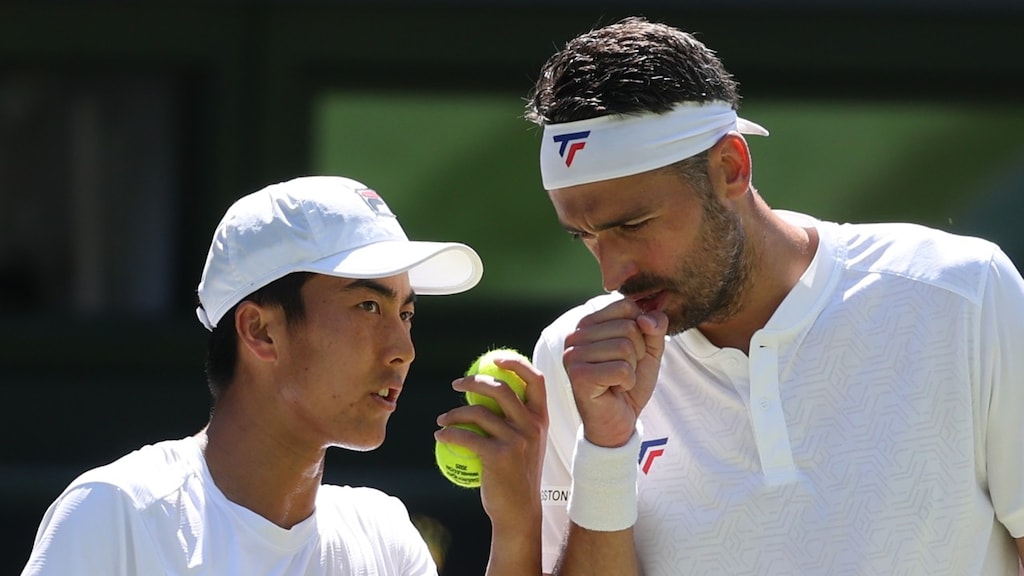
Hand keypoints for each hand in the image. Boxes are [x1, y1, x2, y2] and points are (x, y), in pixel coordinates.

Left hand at [435, 356, 547, 526]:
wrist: (519, 512)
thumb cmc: (517, 476)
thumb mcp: (526, 444)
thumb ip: (516, 420)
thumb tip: (489, 393)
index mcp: (541, 418)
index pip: (535, 379)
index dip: (516, 363)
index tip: (495, 359)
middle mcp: (532, 425)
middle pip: (500, 389)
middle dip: (474, 381)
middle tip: (456, 384)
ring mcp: (517, 440)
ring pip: (478, 412)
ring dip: (454, 413)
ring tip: (442, 419)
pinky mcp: (499, 456)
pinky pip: (467, 436)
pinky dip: (449, 434)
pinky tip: (440, 436)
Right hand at [563, 298, 667, 447]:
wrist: (617, 421)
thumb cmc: (629, 383)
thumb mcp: (649, 350)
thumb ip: (654, 328)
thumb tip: (647, 318)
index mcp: (588, 323)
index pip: (627, 306)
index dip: (641, 331)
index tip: (629, 352)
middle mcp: (575, 335)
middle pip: (628, 327)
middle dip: (638, 353)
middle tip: (624, 370)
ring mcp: (573, 355)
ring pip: (625, 347)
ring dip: (632, 369)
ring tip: (618, 380)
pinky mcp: (578, 376)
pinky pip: (621, 369)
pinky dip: (627, 382)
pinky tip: (615, 389)